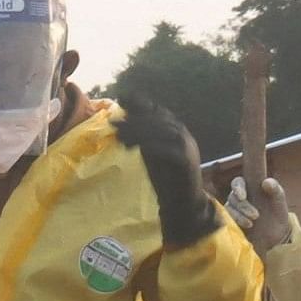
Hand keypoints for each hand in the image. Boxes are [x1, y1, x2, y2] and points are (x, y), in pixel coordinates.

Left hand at [115, 98, 216, 246]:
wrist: (181, 202)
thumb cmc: (165, 176)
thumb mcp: (149, 151)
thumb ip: (140, 136)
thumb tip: (122, 119)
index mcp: (175, 129)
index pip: (157, 111)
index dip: (140, 103)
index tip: (121, 98)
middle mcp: (183, 134)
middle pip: (158, 119)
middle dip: (134, 119)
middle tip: (114, 123)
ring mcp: (187, 147)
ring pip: (163, 132)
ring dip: (139, 132)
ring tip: (119, 136)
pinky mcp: (185, 161)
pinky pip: (168, 149)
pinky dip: (151, 146)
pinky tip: (134, 147)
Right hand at [224, 176, 296, 251]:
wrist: (276, 235)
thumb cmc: (277, 213)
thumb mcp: (279, 201)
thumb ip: (275, 189)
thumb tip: (266, 182)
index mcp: (249, 188)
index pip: (238, 182)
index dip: (237, 188)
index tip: (243, 197)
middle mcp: (238, 198)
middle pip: (232, 197)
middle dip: (243, 206)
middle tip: (256, 216)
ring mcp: (233, 210)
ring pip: (228, 209)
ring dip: (239, 216)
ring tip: (251, 224)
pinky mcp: (231, 222)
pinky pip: (227, 221)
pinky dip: (235, 223)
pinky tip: (245, 227)